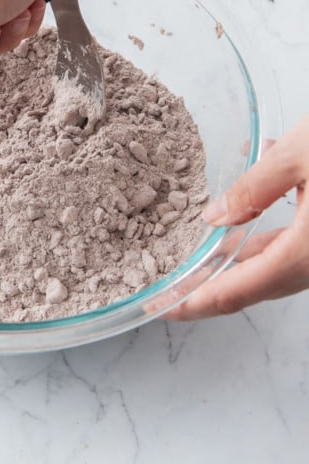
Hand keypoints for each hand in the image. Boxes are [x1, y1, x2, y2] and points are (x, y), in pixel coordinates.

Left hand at [167, 115, 308, 319]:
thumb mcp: (301, 154)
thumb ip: (253, 189)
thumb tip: (215, 217)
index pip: (242, 290)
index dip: (199, 302)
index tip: (167, 309)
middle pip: (261, 285)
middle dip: (217, 285)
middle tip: (178, 287)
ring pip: (283, 267)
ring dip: (244, 261)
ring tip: (206, 253)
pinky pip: (302, 249)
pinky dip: (273, 241)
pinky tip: (252, 217)